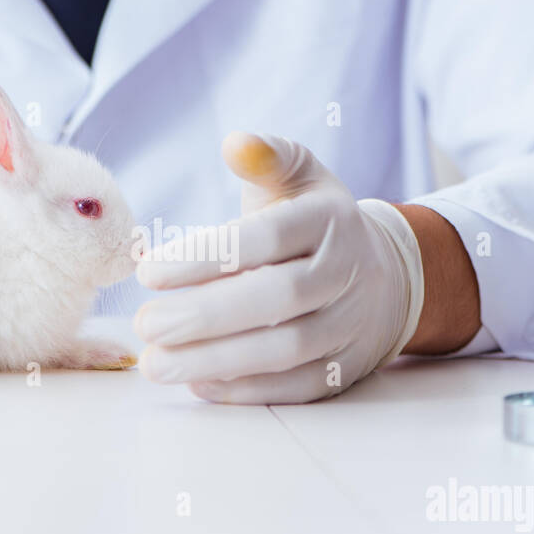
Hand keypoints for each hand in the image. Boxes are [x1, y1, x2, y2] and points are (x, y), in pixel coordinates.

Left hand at [134, 133, 424, 403]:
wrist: (388, 277)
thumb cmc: (317, 223)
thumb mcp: (300, 178)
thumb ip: (267, 157)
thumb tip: (235, 143)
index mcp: (329, 219)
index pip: (266, 238)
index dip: (205, 257)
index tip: (147, 272)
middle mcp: (346, 272)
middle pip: (277, 298)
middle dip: (204, 315)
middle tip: (145, 324)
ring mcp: (350, 324)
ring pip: (286, 350)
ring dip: (216, 360)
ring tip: (157, 363)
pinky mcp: (345, 368)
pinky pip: (297, 386)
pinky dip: (247, 390)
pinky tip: (197, 384)